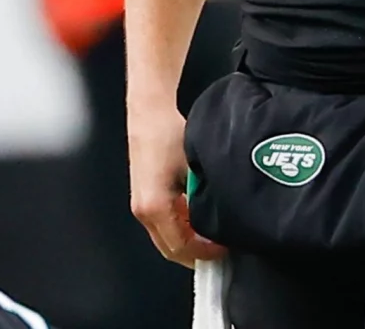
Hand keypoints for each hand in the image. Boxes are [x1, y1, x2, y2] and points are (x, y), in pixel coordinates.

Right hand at [127, 104, 225, 267]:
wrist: (149, 111)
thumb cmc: (168, 132)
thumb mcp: (195, 167)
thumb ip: (206, 196)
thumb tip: (223, 215)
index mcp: (154, 207)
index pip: (181, 246)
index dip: (205, 252)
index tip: (225, 248)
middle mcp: (142, 211)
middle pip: (171, 248)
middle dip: (197, 252)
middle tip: (221, 246)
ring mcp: (140, 205)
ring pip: (166, 237)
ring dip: (189, 239)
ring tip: (213, 232)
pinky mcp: (143, 196)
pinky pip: (163, 223)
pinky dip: (181, 226)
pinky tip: (199, 216)